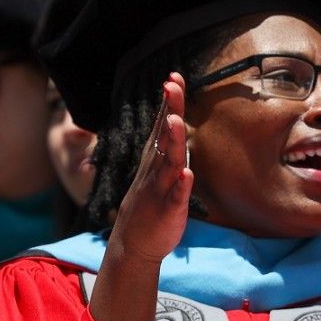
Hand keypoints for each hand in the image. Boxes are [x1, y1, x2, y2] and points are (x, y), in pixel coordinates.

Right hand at [106, 75, 192, 265]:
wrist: (133, 243)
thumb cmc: (150, 203)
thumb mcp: (157, 169)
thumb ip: (166, 144)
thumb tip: (172, 117)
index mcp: (156, 158)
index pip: (162, 123)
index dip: (168, 101)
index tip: (174, 76)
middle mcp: (156, 169)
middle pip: (164, 135)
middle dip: (169, 110)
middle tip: (171, 84)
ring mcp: (161, 189)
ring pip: (168, 162)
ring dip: (172, 142)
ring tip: (175, 121)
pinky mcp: (168, 211)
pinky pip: (175, 197)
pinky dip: (180, 187)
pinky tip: (187, 175)